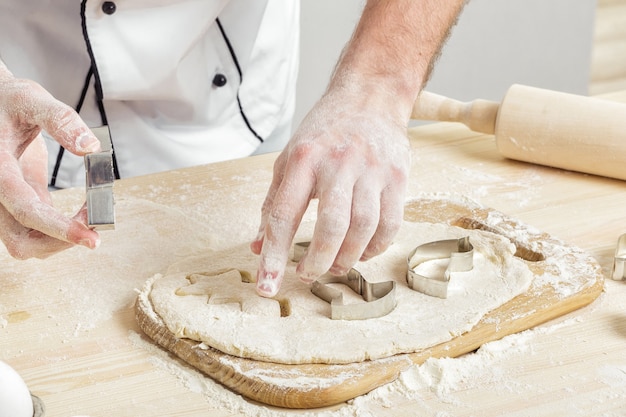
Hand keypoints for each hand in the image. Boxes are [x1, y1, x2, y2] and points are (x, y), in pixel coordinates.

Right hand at [0, 66, 101, 258]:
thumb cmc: (7, 101)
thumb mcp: (32, 99)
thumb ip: (60, 120)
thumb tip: (91, 147)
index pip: (25, 209)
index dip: (57, 227)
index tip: (90, 236)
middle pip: (21, 241)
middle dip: (60, 241)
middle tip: (96, 228)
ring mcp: (4, 203)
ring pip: (26, 243)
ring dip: (60, 240)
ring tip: (92, 217)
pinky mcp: (18, 202)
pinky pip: (35, 231)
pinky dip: (60, 230)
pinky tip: (84, 213)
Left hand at [251, 85, 410, 296]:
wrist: (370, 98)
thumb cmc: (324, 132)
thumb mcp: (289, 159)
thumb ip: (273, 203)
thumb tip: (258, 246)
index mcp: (303, 159)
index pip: (284, 215)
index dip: (273, 256)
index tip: (267, 287)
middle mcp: (338, 164)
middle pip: (331, 226)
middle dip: (317, 261)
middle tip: (307, 275)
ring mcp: (372, 170)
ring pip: (363, 228)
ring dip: (347, 258)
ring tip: (334, 266)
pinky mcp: (397, 177)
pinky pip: (390, 223)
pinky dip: (375, 247)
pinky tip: (362, 252)